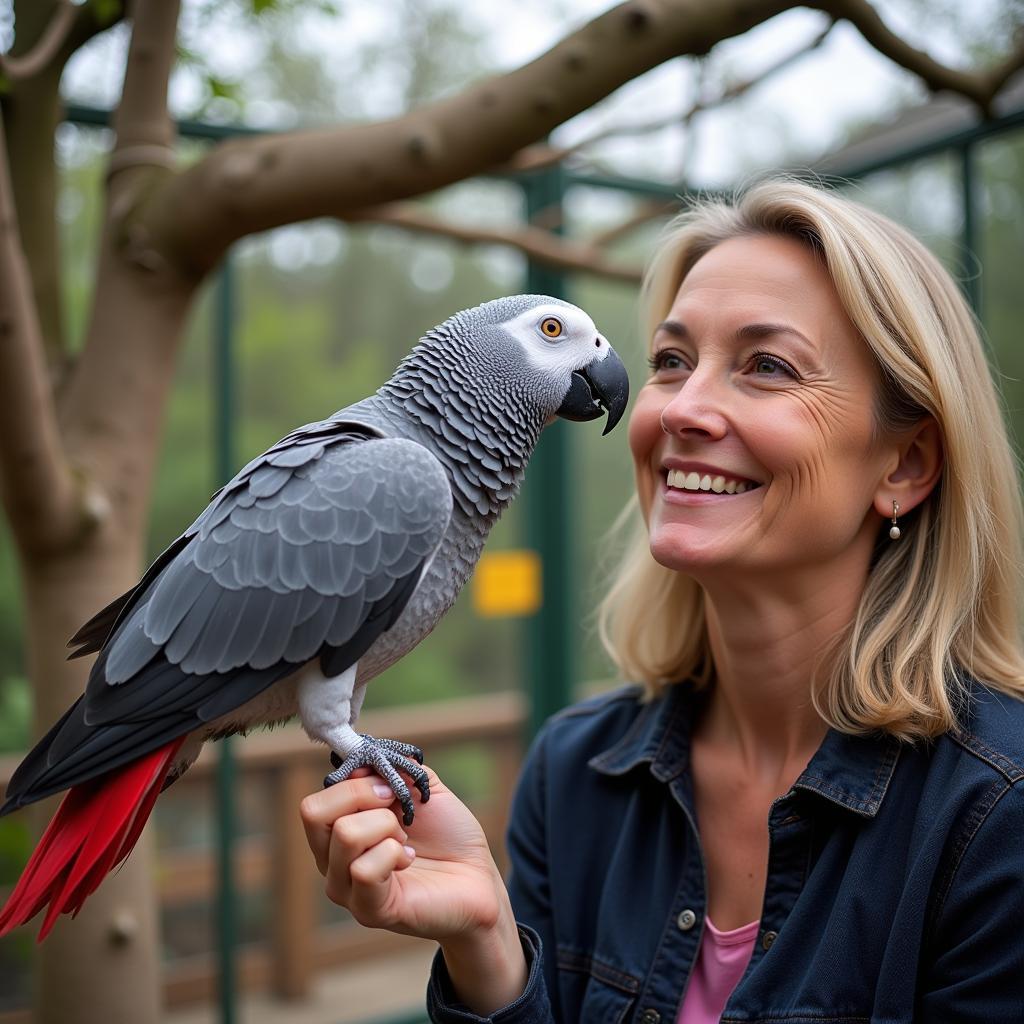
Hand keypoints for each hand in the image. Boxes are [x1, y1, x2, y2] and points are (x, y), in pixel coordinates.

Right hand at [299, 765, 526, 1013]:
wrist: (478, 876)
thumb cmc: (447, 834)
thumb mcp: (421, 787)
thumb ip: (392, 768)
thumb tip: (361, 760)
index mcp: (337, 832)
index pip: (314, 802)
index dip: (354, 783)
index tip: (389, 786)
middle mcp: (332, 862)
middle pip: (314, 813)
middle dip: (363, 795)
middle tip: (397, 809)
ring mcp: (347, 889)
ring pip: (345, 835)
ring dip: (387, 827)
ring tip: (406, 841)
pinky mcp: (369, 910)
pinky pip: (365, 870)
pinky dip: (394, 854)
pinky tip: (408, 861)